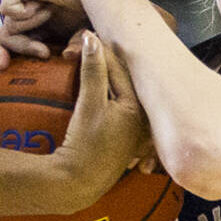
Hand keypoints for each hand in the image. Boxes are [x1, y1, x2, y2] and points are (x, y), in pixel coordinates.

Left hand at [0, 0, 93, 66]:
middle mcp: (29, 7)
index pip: (9, 39)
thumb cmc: (96, 14)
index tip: (3, 66)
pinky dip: (26, 14)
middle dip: (23, 48)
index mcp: (40, 22)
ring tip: (51, 14)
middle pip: (6, 36)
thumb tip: (66, 56)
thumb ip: (70, 50)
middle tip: (45, 52)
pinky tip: (44, 6)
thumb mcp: (79, 43)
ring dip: (32, 27)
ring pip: (8, 25)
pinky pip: (7, 9)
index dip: (4, 53)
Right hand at [54, 32, 146, 202]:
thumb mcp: (89, 104)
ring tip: (84, 59)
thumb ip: (93, 71)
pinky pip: (118, 101)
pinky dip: (106, 89)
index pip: (120, 67)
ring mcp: (135, 125)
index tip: (82, 37)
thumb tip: (92, 38)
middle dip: (103, 60)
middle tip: (79, 47)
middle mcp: (143, 114)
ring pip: (121, 88)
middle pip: (124, 76)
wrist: (78, 183)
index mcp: (139, 106)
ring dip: (104, 73)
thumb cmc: (85, 145)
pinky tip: (94, 82)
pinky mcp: (125, 134)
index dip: (99, 50)